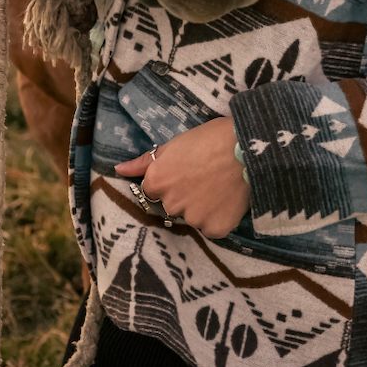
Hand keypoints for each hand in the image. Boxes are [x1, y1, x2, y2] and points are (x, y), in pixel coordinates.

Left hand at [115, 117, 249, 238]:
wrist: (248, 146)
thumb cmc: (211, 138)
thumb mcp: (175, 143)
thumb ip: (144, 161)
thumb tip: (119, 169)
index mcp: (157, 182)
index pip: (154, 190)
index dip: (171, 180)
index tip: (187, 170)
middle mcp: (171, 204)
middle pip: (173, 205)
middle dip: (184, 195)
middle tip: (205, 176)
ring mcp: (193, 219)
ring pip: (193, 217)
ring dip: (202, 207)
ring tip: (219, 185)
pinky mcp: (215, 229)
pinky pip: (212, 227)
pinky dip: (219, 217)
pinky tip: (228, 198)